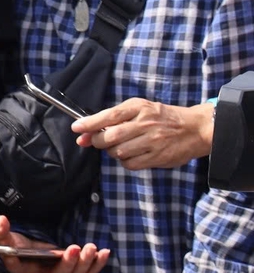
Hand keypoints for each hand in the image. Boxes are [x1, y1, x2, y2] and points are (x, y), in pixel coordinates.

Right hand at [0, 215, 109, 272]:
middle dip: (70, 263)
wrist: (31, 248)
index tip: (54, 251)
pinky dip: (97, 264)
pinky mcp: (73, 269)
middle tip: (76, 248)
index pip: (22, 267)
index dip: (35, 262)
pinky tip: (104, 252)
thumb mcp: (5, 237)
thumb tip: (1, 219)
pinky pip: (88, 271)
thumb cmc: (17, 244)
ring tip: (91, 247)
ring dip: (86, 263)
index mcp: (23, 268)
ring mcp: (60, 272)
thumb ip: (0, 231)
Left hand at [74, 98, 212, 170]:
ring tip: (119, 146)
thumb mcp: (140, 109)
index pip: (109, 115)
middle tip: (96, 140)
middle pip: (110, 136)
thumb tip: (83, 133)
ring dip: (112, 151)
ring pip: (118, 152)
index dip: (90, 123)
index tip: (76, 128)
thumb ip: (112, 119)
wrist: (195, 128)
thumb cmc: (162, 118)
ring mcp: (153, 141)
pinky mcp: (158, 157)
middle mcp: (146, 123)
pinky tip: (131, 154)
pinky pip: (130, 164)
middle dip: (97, 141)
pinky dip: (125, 161)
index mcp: (139, 108)